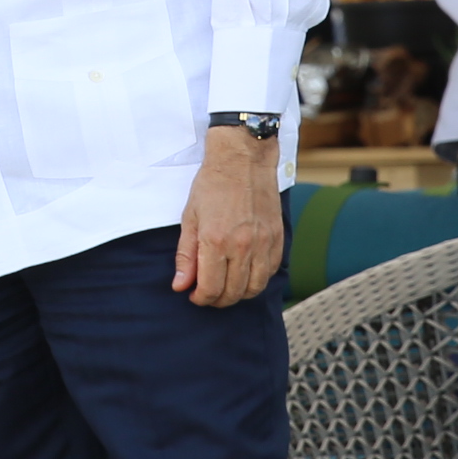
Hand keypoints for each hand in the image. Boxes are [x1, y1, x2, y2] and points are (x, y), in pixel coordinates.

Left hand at [172, 126, 282, 307]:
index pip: (210, 289)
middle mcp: (242, 246)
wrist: (243, 158)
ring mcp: (263, 243)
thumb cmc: (212, 184)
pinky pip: (270, 272)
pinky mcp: (277, 238)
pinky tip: (245, 272)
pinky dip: (258, 279)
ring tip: (227, 287)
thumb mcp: (190, 217)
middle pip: (233, 293)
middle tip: (209, 294)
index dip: (200, 298)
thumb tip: (180, 286)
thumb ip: (186, 255)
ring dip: (239, 294)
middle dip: (218, 300)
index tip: (195, 295)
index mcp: (216, 241)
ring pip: (254, 288)